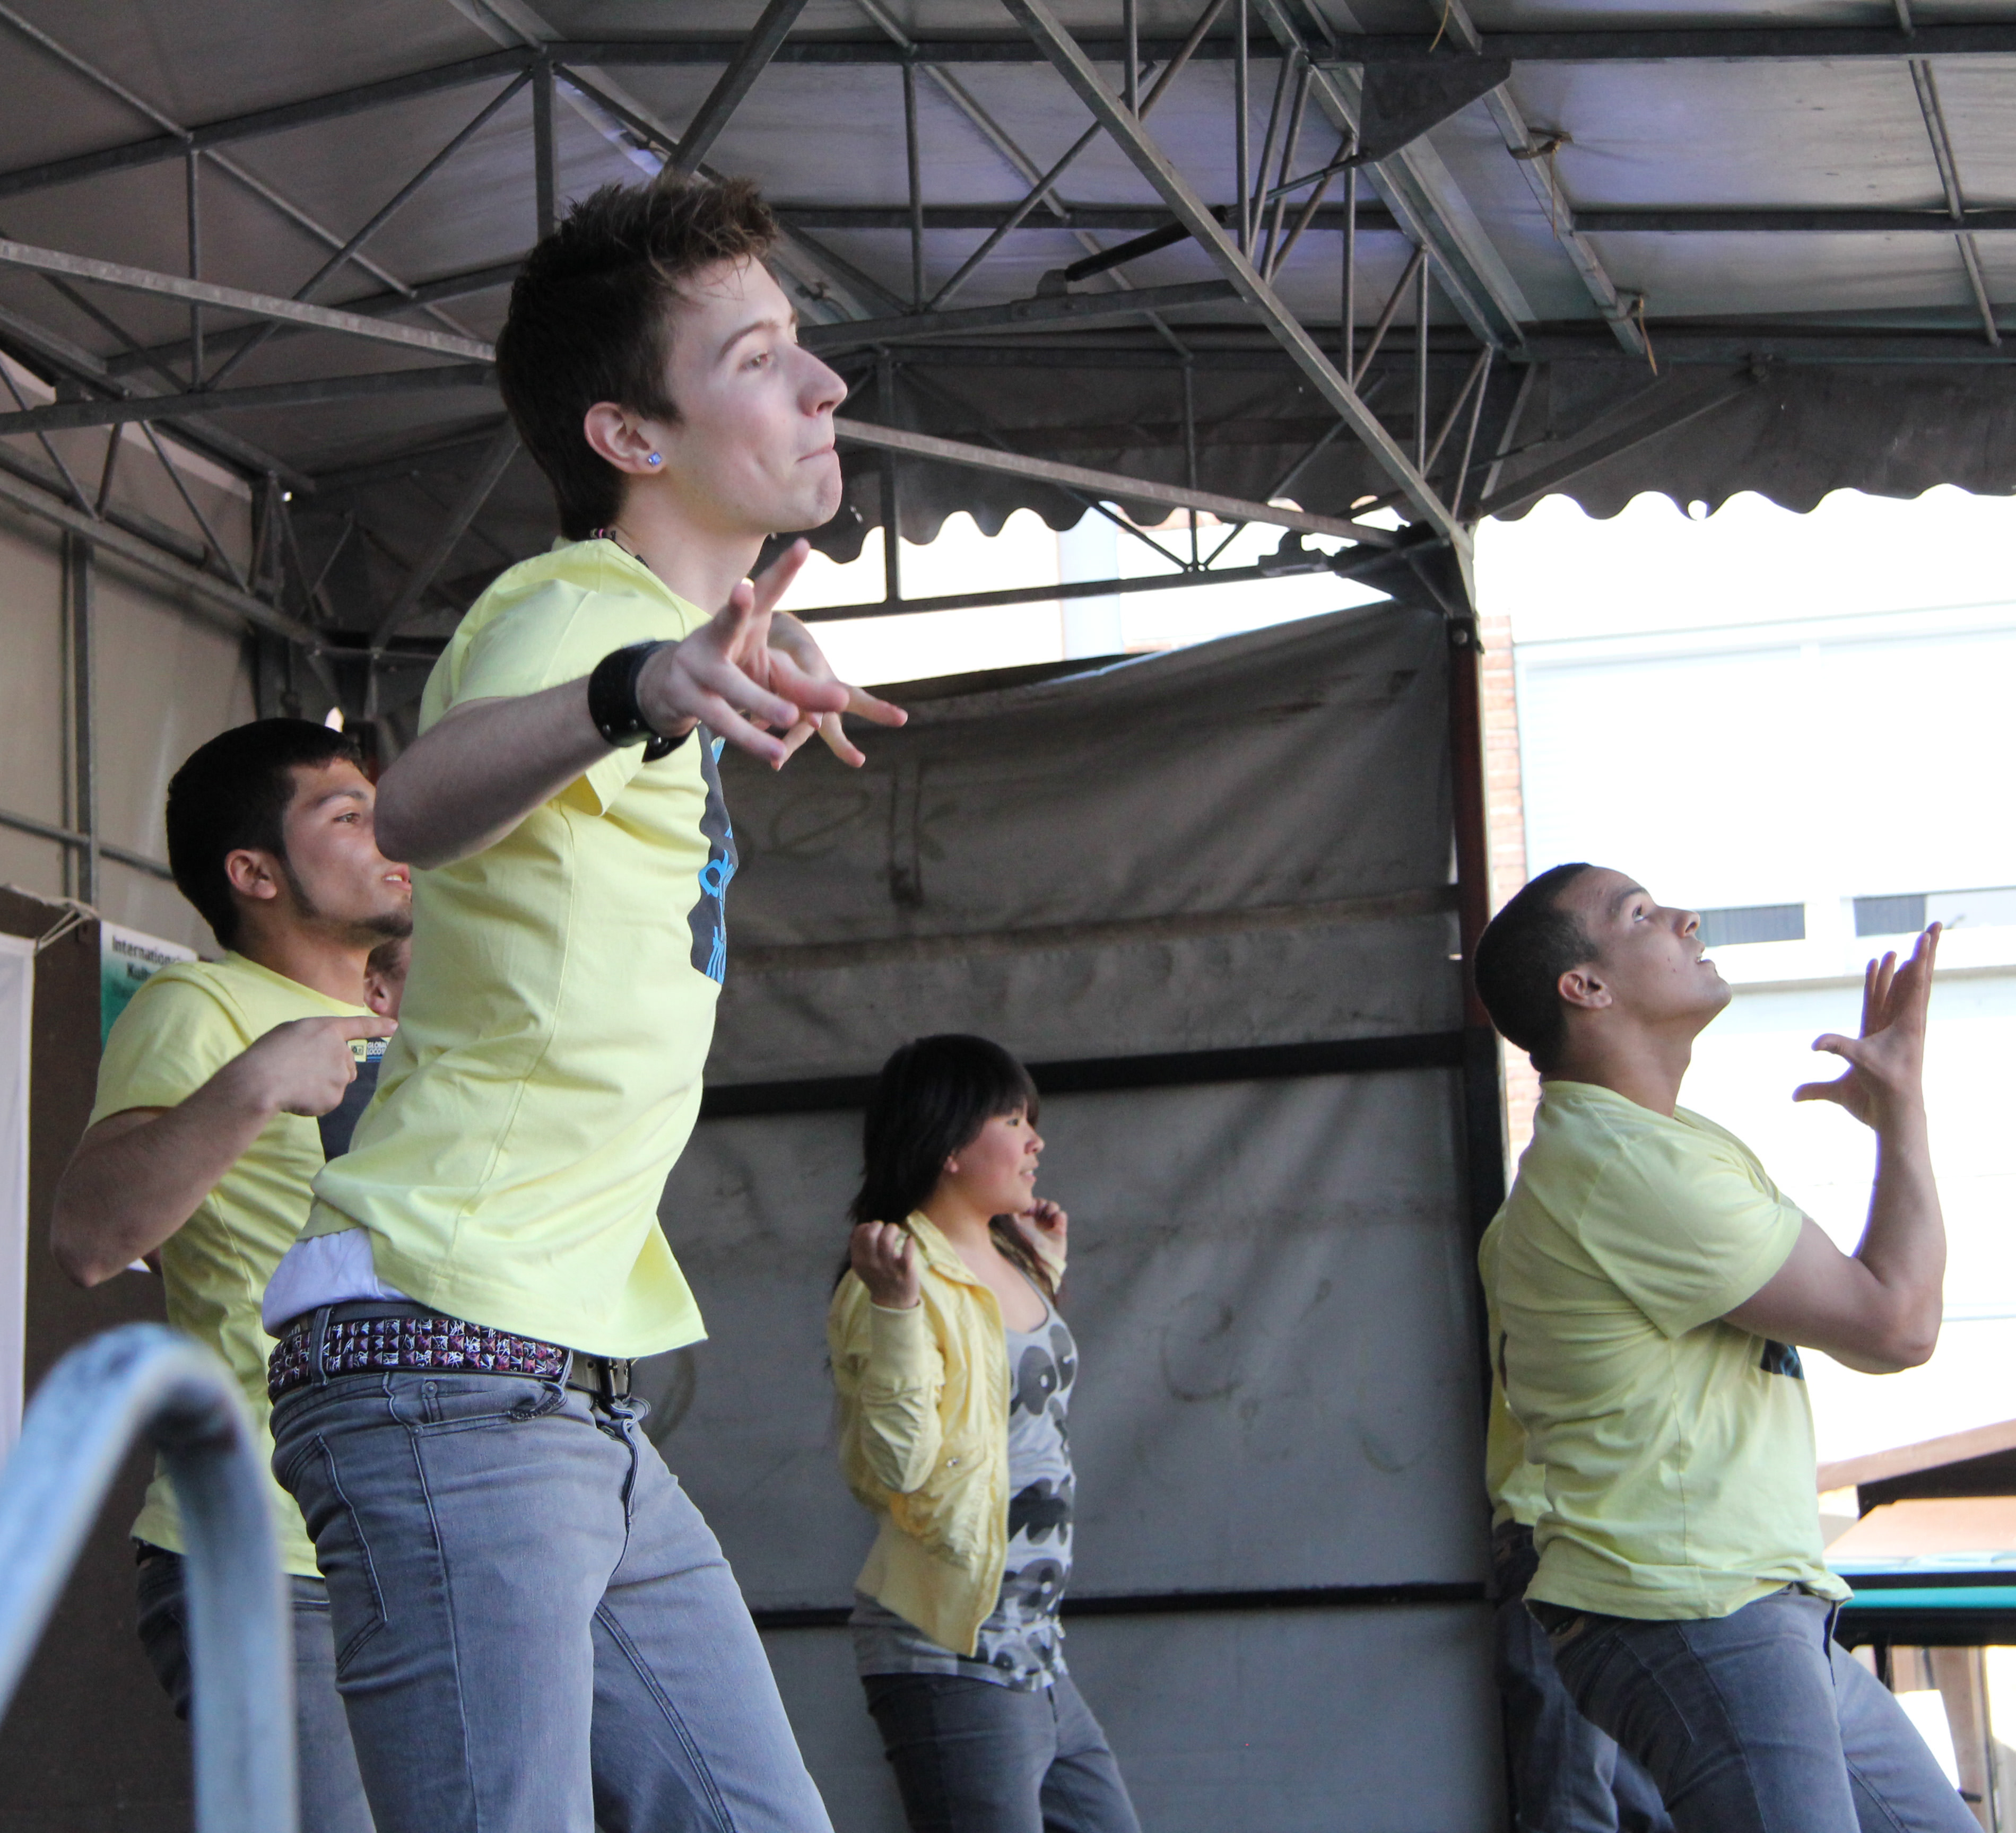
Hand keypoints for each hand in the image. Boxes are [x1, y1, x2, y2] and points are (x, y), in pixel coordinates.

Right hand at [233, 1014, 392, 1119]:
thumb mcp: (289, 1033)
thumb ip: (312, 1039)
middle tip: (305, 1073)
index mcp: (327, 1030)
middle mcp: (340, 1051)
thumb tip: (319, 1051)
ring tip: (297, 1084)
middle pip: (348, 1064)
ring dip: (323, 1085)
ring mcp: (340, 1075)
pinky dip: (315, 1102)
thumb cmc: (268, 1053)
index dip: (377, 1026)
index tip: (395, 1026)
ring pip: (338, 1083)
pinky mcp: (335, 1097)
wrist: (261, 1081)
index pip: (358, 1026)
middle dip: (334, 1070)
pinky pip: (328, 1101)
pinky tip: (297, 1097)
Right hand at [635, 541, 901, 769]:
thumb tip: (844, 702)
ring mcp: (695, 668)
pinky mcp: (686, 700)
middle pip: (726, 623)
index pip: (766, 592)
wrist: (667, 690)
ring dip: (760, 702)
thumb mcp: (766, 673)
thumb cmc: (728, 672)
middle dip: (734, 608)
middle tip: (746, 591)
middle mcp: (713, 638)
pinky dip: (750, 739)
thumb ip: (806, 688)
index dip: (783, 570)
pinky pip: (723, 723)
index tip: (803, 547)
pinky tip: (775, 754)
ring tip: (791, 717)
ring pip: (731, 687)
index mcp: (740, 623)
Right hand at [850, 1220, 920, 1308]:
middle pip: (869, 1235)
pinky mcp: (904, 1271)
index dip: (866, 1226)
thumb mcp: (863, 1266)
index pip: (858, 1235)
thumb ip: (860, 1248)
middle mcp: (871, 1264)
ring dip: (892, 1229)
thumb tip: (863, 1226)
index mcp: (859, 1261)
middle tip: (884, 1228)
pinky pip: (906, 1252)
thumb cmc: (879, 1277)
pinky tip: (909, 1240)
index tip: (874, 1229)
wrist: (893, 1302)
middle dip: (877, 1225)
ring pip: (886, 1240)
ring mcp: (887, 1268)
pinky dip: (909, 1242)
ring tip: (896, 1231)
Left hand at [1015, 1199, 1067, 1258]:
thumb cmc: (1023, 1243)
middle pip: (1041, 1203)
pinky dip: (1060, 1216)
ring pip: (1052, 1207)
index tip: (1028, 1207)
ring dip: (1051, 1206)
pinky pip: (1062, 1215)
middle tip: (1037, 1210)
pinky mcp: (1060, 1231)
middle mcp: (1036, 1222)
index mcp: (1025, 1221)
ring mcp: (1048, 1226)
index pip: (1029, 1203)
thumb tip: (1011, 1202)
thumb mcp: (1012, 1225)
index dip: (1030, 1202)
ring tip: (1048, 1214)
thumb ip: (1011, 1212)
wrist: (1038, 1261)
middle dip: (1041, 1203)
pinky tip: (1056, 1222)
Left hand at [1794, 924, 1938, 1128]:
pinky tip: (1918, 963)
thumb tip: (1793, 1096)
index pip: (1872, 1002)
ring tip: (1918, 944)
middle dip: (1901, 969)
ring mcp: (1901, 1032)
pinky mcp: (1910, 1035)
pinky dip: (1916, 982)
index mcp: (1872, 1037)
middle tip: (1903, 945)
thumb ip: (1815, 1090)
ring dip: (1912, 968)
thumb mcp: (1835, 1093)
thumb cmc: (1870, 1105)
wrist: (1891, 1117)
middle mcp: (1889, 1031)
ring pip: (1908, 992)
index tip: (1877, 960)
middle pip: (1896, 992)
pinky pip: (1912, 1001)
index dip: (1876, 982)